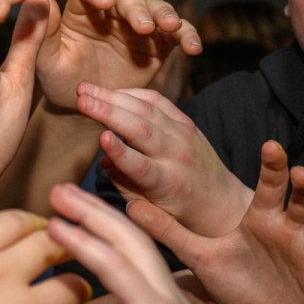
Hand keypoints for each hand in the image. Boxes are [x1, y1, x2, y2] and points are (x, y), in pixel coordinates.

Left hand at [35, 0, 201, 109]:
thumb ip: (43, 31)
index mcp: (82, 10)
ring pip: (155, 10)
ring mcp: (137, 27)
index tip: (103, 2)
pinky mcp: (158, 45)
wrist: (85, 108)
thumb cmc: (60, 81)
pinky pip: (176, 35)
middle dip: (136, 8)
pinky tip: (194, 47)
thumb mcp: (45, 60)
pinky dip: (187, 36)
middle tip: (141, 25)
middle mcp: (112, 12)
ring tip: (170, 27)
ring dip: (164, 15)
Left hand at [45, 184, 240, 303]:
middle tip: (59, 190)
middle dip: (93, 210)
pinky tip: (60, 229)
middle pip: (129, 237)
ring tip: (56, 196)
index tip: (68, 217)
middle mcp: (167, 300)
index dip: (101, 231)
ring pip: (125, 243)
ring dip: (87, 215)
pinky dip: (87, 244)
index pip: (130, 257)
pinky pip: (118, 269)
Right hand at [80, 84, 251, 236]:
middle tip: (80, 99)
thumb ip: (127, 188)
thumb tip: (104, 161)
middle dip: (108, 112)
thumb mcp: (152, 213)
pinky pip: (158, 101)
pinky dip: (132, 93)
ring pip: (147, 109)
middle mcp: (178, 156)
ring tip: (85, 89)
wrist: (223, 204)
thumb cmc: (181, 214)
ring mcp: (184, 136)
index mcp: (168, 185)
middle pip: (141, 129)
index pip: (141, 166)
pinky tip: (110, 91)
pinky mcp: (187, 123)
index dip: (120, 152)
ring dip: (113, 96)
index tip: (101, 137)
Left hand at [128, 141, 303, 303]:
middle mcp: (292, 228)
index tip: (270, 145)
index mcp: (262, 217)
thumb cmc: (234, 280)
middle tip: (300, 172)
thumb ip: (169, 232)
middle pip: (302, 199)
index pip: (269, 185)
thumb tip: (130, 207)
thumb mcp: (199, 256)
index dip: (272, 166)